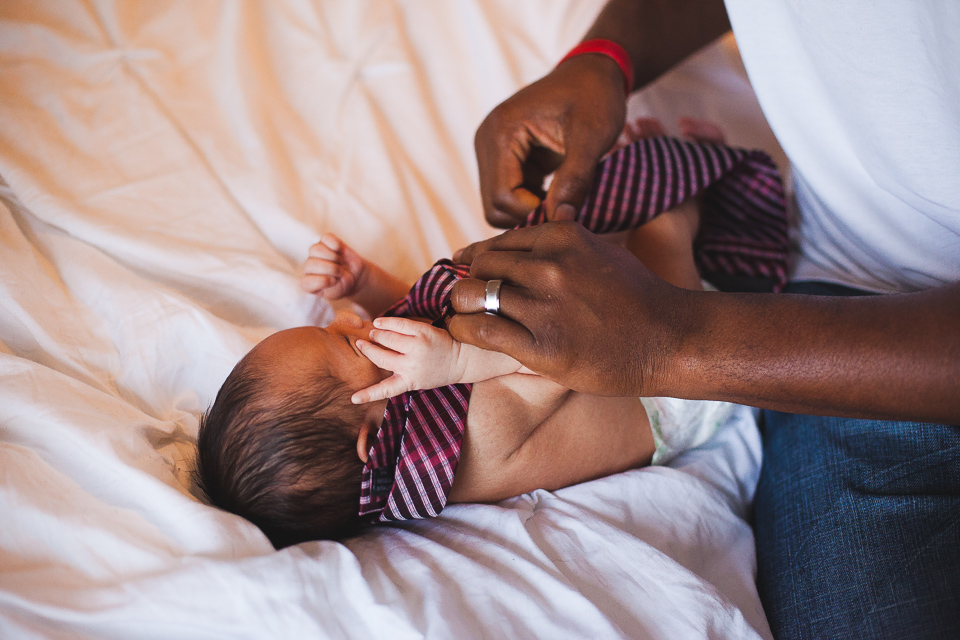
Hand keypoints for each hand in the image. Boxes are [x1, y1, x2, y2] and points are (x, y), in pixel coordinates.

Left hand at [301, 233, 366, 299]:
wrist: (354, 276)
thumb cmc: (344, 285)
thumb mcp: (340, 290)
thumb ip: (334, 284)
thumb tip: (333, 268)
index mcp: (309, 284)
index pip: (306, 283)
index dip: (321, 281)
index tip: (333, 281)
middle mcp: (309, 268)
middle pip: (310, 264)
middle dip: (330, 268)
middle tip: (340, 272)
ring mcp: (315, 253)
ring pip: (315, 249)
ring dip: (331, 256)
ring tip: (339, 261)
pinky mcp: (325, 242)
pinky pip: (326, 238)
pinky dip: (334, 243)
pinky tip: (339, 249)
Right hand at [350, 317, 460, 403]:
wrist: (460, 360)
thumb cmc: (435, 370)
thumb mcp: (417, 380)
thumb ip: (399, 374)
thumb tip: (375, 360)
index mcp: (409, 382)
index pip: (385, 390)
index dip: (368, 394)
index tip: (353, 399)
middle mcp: (412, 365)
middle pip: (380, 356)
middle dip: (368, 349)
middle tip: (362, 343)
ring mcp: (417, 347)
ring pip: (387, 338)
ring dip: (377, 334)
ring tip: (373, 332)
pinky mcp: (423, 332)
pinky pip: (399, 324)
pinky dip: (386, 322)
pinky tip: (379, 322)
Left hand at [448, 221, 694, 396]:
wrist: (671, 340)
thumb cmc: (639, 297)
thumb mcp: (603, 250)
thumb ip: (568, 238)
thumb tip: (549, 220)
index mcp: (563, 237)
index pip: (499, 242)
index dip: (479, 259)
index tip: (473, 273)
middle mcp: (549, 266)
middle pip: (480, 265)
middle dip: (470, 282)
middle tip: (472, 299)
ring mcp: (544, 306)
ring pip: (472, 295)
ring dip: (463, 307)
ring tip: (468, 317)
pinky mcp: (542, 346)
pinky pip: (480, 331)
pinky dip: (465, 331)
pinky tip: (468, 334)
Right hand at [475, 54, 625, 227]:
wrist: (593, 72)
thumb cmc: (595, 95)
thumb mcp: (593, 136)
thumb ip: (576, 179)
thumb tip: (562, 220)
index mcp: (501, 131)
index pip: (502, 197)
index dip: (534, 213)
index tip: (568, 212)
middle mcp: (487, 141)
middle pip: (494, 206)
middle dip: (529, 215)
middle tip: (566, 209)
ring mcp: (492, 150)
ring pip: (499, 205)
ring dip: (530, 211)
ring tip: (563, 199)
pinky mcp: (503, 157)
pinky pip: (509, 196)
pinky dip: (531, 203)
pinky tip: (557, 193)